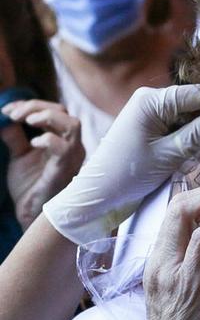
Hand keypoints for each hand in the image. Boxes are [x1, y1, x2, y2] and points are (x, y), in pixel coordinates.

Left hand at [0, 100, 83, 228]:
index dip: (31, 106)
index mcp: (63, 140)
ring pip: (72, 124)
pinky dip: (47, 140)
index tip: (7, 110)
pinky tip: (32, 143)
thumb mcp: (19, 156)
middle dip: (36, 107)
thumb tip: (5, 117)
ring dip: (47, 117)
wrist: (32, 214)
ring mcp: (72, 157)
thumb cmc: (31, 186)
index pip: (55, 111)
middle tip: (12, 113)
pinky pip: (64, 148)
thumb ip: (16, 136)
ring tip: (26, 120)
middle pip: (63, 112)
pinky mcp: (64, 169)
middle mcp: (72, 146)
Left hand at [42, 84, 199, 243]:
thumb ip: (199, 135)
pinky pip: (181, 128)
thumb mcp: (168, 155)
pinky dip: (193, 140)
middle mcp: (152, 101)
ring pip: (191, 118)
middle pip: (196, 105)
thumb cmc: (126, 175)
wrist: (98, 196)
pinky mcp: (153, 130)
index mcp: (151, 100)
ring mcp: (152, 115)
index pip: (198, 95)